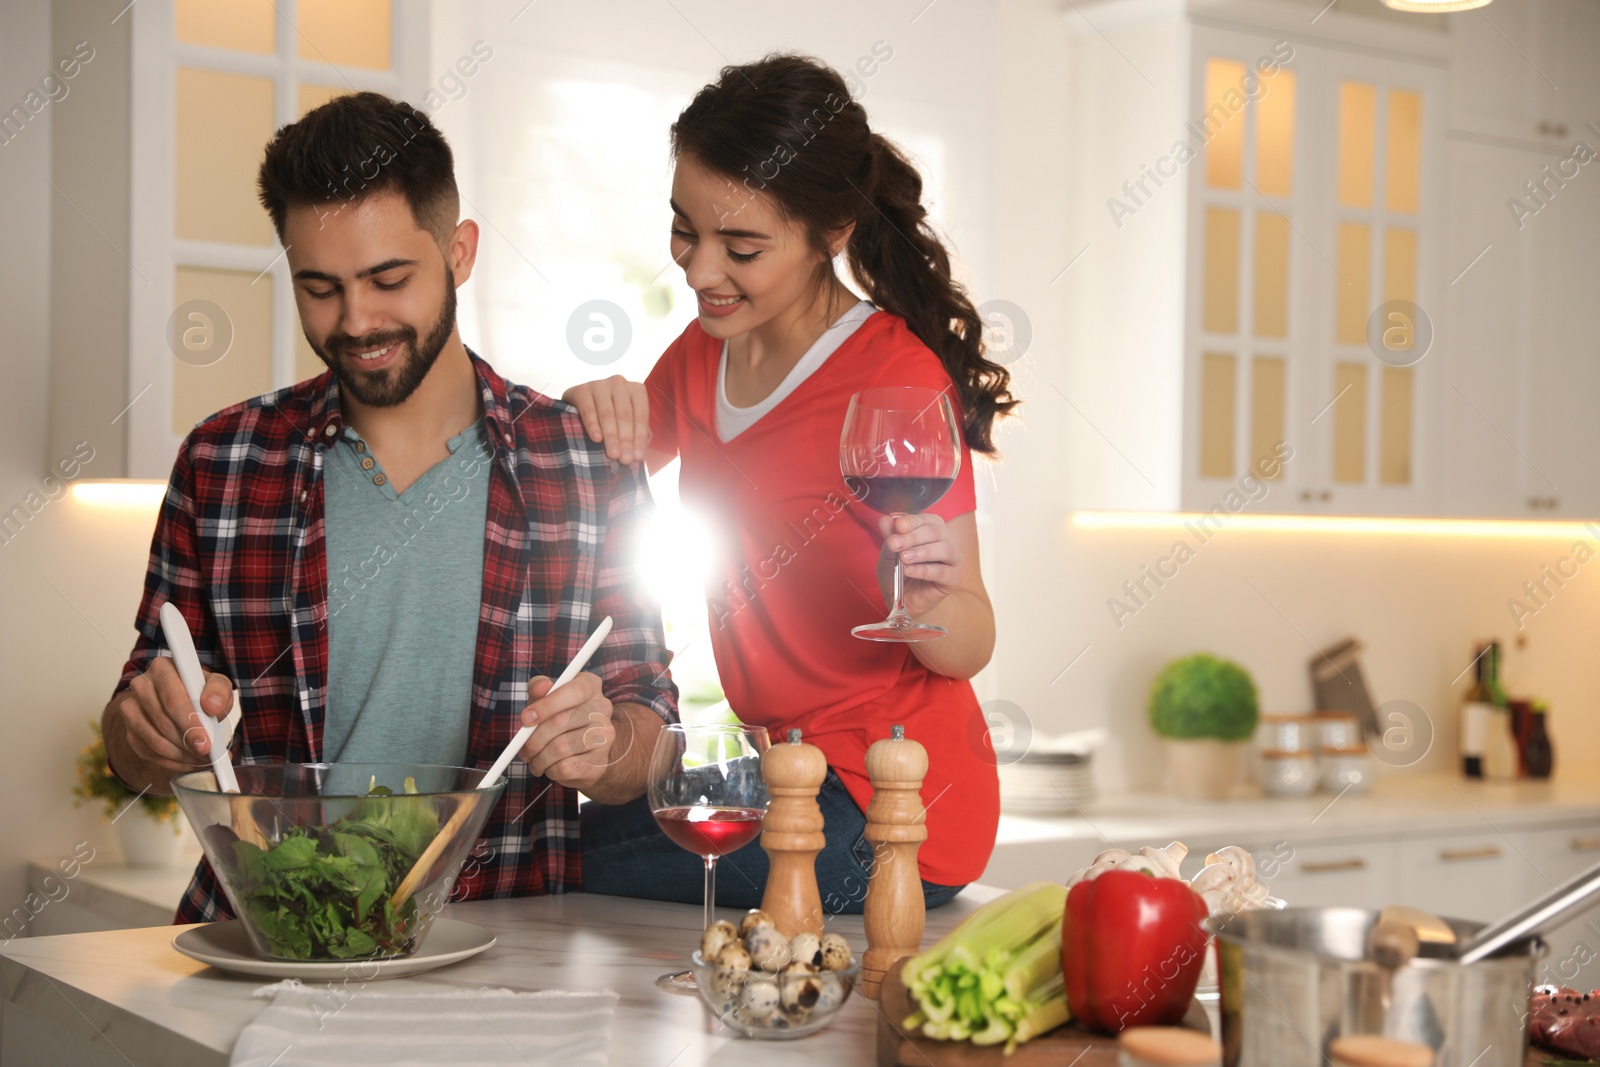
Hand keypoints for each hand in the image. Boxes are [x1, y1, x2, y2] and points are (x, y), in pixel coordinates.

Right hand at [104, 656, 232, 793]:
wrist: (181, 703)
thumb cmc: (201, 692)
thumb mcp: (218, 685)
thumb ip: (219, 691)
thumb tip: (211, 705)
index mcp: (162, 668)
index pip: (173, 700)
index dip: (190, 724)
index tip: (205, 743)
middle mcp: (141, 685)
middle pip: (163, 722)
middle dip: (188, 743)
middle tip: (207, 755)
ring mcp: (131, 709)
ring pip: (154, 741)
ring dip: (181, 755)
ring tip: (202, 759)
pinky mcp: (129, 730)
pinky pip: (148, 752)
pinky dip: (171, 761)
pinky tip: (188, 760)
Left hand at [516, 672, 616, 791]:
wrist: (587, 751)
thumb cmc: (562, 720)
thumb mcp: (547, 700)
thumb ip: (539, 690)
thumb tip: (540, 686)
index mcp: (591, 686)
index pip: (575, 690)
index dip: (547, 704)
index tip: (526, 718)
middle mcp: (603, 709)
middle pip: (562, 721)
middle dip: (534, 739)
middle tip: (523, 748)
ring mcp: (605, 736)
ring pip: (561, 747)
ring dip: (539, 758)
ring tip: (534, 760)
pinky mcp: (600, 761)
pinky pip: (565, 767)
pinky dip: (550, 770)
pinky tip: (550, 767)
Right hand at [563, 376, 650, 464]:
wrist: (580, 407)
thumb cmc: (613, 419)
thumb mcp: (628, 423)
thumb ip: (638, 434)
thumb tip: (640, 449)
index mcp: (636, 389)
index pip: (640, 415)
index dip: (639, 437)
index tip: (638, 457)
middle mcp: (619, 383)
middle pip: (624, 415)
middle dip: (626, 439)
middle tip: (624, 459)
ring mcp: (599, 384)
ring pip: (607, 413)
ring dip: (611, 436)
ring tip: (613, 454)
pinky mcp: (581, 390)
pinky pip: (588, 410)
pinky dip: (593, 425)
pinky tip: (597, 439)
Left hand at [879, 512, 964, 618]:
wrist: (902, 601)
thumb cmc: (898, 573)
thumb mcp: (888, 554)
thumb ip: (889, 537)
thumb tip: (885, 519)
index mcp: (931, 529)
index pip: (925, 519)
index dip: (911, 521)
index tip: (897, 525)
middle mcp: (946, 540)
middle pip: (935, 531)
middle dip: (913, 536)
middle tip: (894, 544)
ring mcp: (953, 559)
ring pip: (945, 549)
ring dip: (922, 552)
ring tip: (904, 558)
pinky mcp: (954, 578)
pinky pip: (942, 572)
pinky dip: (925, 570)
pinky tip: (910, 571)